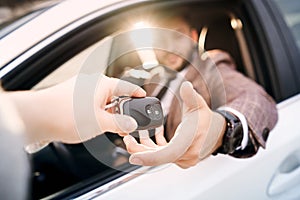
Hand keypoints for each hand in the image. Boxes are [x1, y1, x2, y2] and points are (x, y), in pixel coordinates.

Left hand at [8, 74, 145, 144]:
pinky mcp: (70, 93)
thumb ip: (120, 124)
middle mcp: (92, 82)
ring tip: (106, 126)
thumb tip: (131, 123)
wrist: (36, 117)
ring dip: (107, 112)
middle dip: (121, 110)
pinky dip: (94, 111)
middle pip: (114, 95)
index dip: (137, 94)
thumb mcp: (100, 123)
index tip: (143, 98)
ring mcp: (79, 87)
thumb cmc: (65, 116)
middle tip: (125, 124)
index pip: (127, 87)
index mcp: (103, 84)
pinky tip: (91, 123)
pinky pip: (89, 101)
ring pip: (101, 99)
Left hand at [123, 81, 225, 168]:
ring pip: (159, 156)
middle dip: (140, 150)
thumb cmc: (206, 119)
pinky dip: (154, 146)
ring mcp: (183, 158)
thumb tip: (186, 86)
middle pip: (158, 157)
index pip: (168, 153)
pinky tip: (150, 134)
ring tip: (133, 136)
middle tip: (127, 140)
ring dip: (145, 147)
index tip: (133, 157)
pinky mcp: (179, 158)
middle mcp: (186, 154)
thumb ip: (191, 96)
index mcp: (189, 142)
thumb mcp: (199, 105)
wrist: (216, 132)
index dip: (149, 157)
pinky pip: (162, 154)